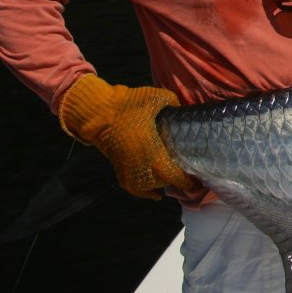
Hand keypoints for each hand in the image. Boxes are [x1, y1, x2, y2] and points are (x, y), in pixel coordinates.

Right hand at [58, 74, 194, 198]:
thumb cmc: (128, 104)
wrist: (98, 110)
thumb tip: (180, 108)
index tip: (193, 183)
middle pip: (159, 182)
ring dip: (158, 186)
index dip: (183, 181)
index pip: (170, 173)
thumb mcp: (156, 97)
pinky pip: (130, 185)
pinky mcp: (117, 165)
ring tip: (169, 182)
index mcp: (152, 150)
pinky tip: (152, 194)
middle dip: (173, 182)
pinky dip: (141, 192)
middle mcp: (139, 163)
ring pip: (144, 186)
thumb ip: (173, 103)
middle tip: (185, 179)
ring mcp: (126, 166)